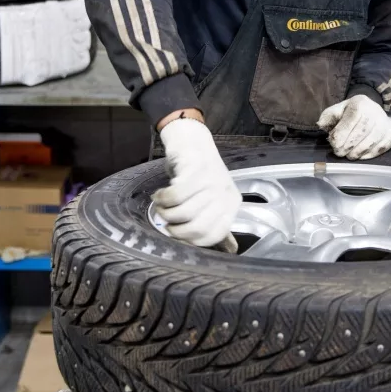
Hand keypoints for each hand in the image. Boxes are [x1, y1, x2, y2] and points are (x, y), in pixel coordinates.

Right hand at [153, 118, 240, 247]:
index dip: (192, 240)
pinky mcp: (196, 169)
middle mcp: (224, 194)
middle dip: (175, 230)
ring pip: (183, 213)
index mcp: (231, 204)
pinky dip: (162, 198)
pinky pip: (174, 195)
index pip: (214, 235)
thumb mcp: (211, 198)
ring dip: (165, 213)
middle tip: (165, 222)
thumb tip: (230, 251)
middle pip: (197, 228)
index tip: (177, 235)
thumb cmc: (199, 174)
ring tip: (161, 206)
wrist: (191, 140)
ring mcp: (211, 181)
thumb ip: (216, 223)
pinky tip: (159, 195)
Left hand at [317, 95, 390, 159]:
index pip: (349, 122)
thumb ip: (327, 118)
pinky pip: (383, 147)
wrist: (369, 109)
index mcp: (359, 103)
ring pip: (372, 141)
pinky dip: (371, 154)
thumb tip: (321, 125)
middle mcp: (375, 111)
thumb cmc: (348, 113)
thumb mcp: (335, 111)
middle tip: (340, 153)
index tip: (334, 146)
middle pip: (361, 133)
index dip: (340, 137)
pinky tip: (362, 156)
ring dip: (359, 152)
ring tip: (350, 155)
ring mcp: (385, 123)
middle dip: (348, 147)